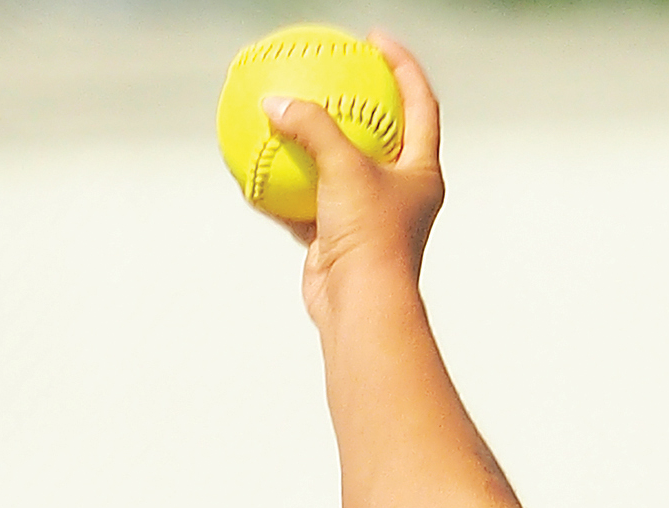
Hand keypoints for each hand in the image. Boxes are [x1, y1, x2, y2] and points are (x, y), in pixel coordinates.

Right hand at [261, 32, 444, 325]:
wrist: (361, 307)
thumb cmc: (369, 237)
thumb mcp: (345, 169)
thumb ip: (313, 128)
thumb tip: (274, 102)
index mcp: (421, 172)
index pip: (421, 104)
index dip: (403, 66)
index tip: (375, 39)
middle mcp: (399, 193)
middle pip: (380, 133)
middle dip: (354, 101)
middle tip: (326, 68)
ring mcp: (366, 216)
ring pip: (332, 169)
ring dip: (306, 144)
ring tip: (278, 112)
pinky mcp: (334, 239)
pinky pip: (300, 204)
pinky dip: (276, 188)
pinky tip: (246, 166)